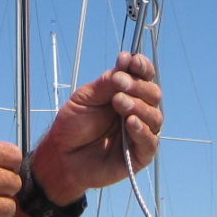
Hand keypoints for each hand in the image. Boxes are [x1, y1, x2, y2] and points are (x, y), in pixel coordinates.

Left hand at [30, 52, 162, 203]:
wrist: (61, 156)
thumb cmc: (73, 125)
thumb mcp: (86, 97)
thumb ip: (107, 82)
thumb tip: (127, 59)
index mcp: (127, 94)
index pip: (144, 77)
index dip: (142, 67)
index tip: (131, 62)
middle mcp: (138, 111)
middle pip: (153, 94)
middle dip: (138, 86)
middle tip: (119, 85)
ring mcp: (140, 133)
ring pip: (155, 116)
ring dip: (138, 106)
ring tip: (119, 102)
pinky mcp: (140, 155)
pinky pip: (150, 142)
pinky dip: (142, 130)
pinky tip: (131, 122)